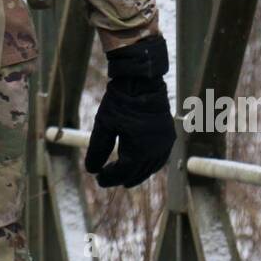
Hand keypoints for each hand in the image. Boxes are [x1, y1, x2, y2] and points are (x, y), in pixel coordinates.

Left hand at [85, 34, 175, 187]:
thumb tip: (92, 170)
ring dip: (137, 174)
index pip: (122, 173)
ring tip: (124, 177)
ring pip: (150, 168)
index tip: (98, 179)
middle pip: (136, 173)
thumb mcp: (104, 125)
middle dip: (121, 177)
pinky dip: (149, 165)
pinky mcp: (169, 136)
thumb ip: (97, 149)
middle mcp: (155, 151)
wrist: (142, 81)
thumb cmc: (120, 101)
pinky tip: (141, 165)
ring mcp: (164, 144)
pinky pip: (160, 158)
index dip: (109, 178)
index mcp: (138, 150)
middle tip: (107, 179)